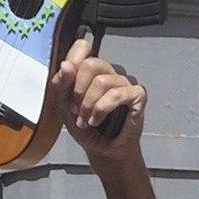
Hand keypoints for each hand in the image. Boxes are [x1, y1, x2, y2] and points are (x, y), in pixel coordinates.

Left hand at [50, 38, 145, 167]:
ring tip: (86, 121)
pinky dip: (102, 109)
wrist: (103, 151)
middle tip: (76, 110)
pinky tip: (97, 121)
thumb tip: (66, 65)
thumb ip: (61, 85)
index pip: (82, 47)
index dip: (72, 61)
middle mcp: (109, 72)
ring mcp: (125, 82)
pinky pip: (117, 94)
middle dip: (78, 91)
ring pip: (102, 81)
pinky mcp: (137, 95)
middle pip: (91, 63)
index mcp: (91, 71)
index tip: (67, 83)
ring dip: (88, 106)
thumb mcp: (64, 107)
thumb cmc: (87, 129)